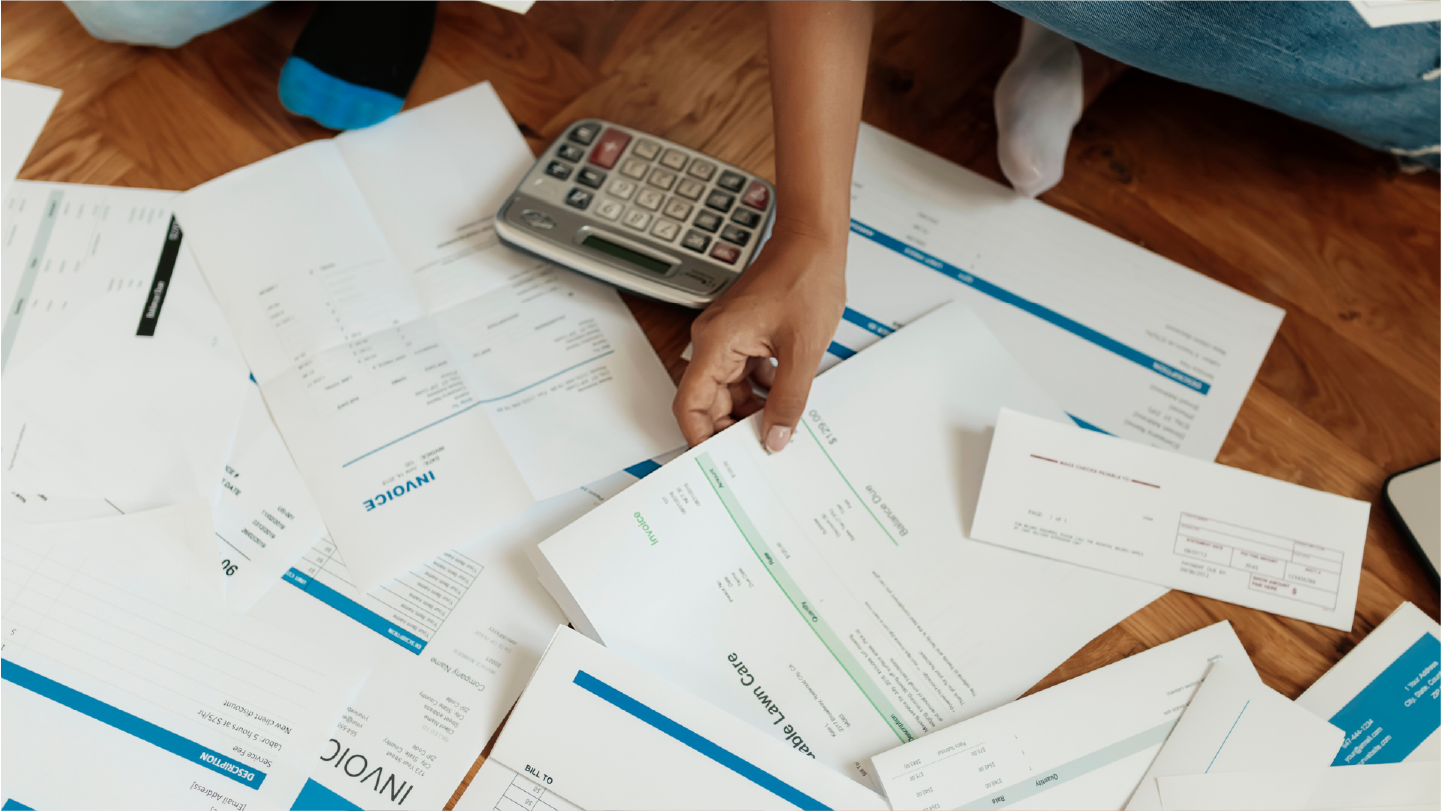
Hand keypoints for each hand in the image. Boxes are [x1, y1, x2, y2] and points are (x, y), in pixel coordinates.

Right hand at [673, 222, 846, 451]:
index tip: (716, 461)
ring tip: (776, 429)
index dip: (699, 436)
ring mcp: (727, 337)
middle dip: (730, 427)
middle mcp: (713, 340)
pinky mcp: (742, 333)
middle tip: (756, 451)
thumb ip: (788, 400)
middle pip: (708, 400)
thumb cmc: (804, 279)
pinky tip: (782, 401)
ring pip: (728, 389)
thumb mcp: (802, 350)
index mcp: (717, 343)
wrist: (812, 242)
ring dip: (749, 410)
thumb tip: (775, 437)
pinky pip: (743, 373)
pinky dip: (760, 390)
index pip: (691, 403)